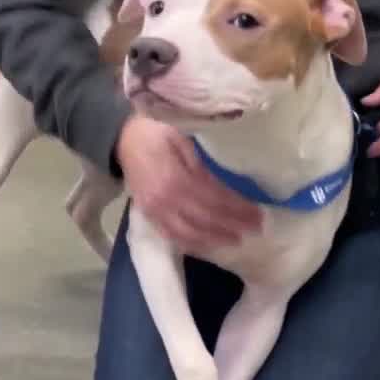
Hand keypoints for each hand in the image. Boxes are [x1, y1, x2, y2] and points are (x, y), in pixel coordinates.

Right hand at [116, 115, 262, 252]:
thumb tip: (227, 184)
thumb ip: (201, 165)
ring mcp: (155, 211)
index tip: (257, 214)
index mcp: (176, 178)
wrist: (122, 139)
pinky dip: (191, 243)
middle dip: (232, 226)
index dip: (237, 209)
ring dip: (214, 239)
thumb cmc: (155, 133)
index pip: (214, 199)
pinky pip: (171, 236)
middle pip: (205, 219)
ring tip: (236, 241)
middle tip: (256, 230)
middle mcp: (166, 200)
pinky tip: (207, 245)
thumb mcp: (182, 140)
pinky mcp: (148, 215)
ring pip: (189, 233)